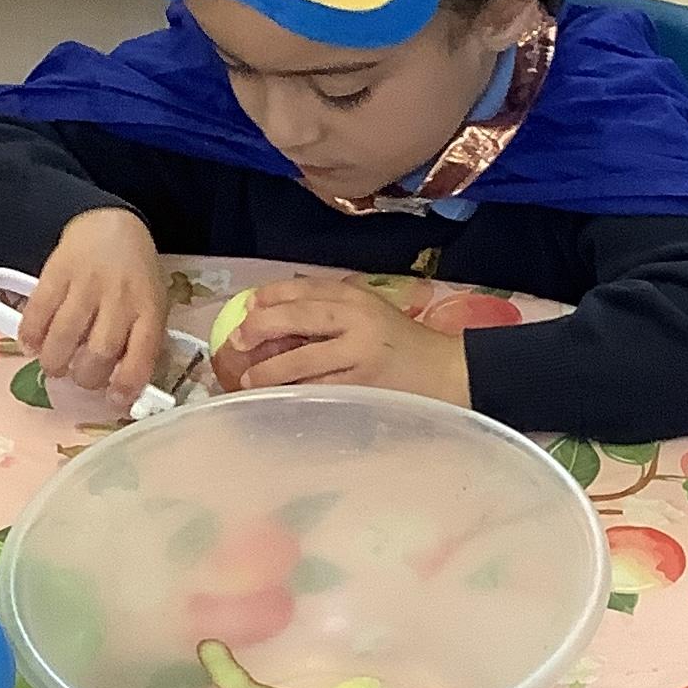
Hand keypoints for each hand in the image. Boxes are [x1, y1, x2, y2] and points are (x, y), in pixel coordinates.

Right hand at [23, 208, 168, 405]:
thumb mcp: (151, 305)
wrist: (111, 225)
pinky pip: (39, 309)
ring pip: (66, 334)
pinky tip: (31, 345)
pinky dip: (31, 334)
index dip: (127, 385)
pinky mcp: (57, 272)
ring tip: (55, 367)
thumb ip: (140, 340)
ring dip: (55, 361)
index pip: (141, 356)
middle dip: (86, 377)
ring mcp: (86, 284)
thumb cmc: (135, 276)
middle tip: (79, 378)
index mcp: (149, 310)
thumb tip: (120, 385)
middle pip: (100, 351)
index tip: (114, 400)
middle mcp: (119, 298)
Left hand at [232, 277, 471, 405]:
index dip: (270, 296)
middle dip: (262, 328)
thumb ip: (332, 312)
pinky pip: (321, 389)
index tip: (246, 308)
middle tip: (238, 342)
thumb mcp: (371, 314)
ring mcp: (361, 354)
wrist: (450, 372)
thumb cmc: (405, 346)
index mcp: (357, 296)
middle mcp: (357, 319)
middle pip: (298, 316)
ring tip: (250, 379)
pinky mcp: (365, 386)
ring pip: (304, 359)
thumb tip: (274, 318)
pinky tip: (281, 398)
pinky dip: (296, 394)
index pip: (304, 289)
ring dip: (270, 370)